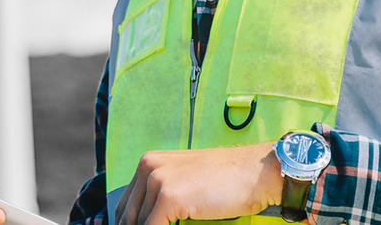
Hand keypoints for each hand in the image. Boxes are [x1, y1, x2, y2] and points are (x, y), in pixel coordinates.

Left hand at [115, 142, 282, 224]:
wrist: (254, 172)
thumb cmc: (226, 179)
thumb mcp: (184, 180)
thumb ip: (160, 194)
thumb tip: (146, 220)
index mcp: (149, 162)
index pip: (126, 203)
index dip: (127, 223)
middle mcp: (148, 167)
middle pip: (128, 215)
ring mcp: (158, 181)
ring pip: (140, 223)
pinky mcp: (169, 197)